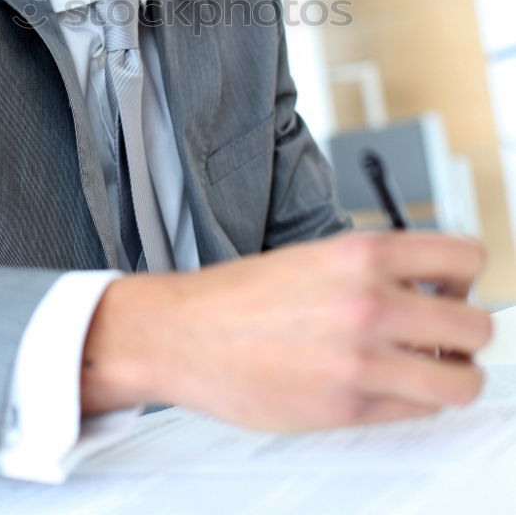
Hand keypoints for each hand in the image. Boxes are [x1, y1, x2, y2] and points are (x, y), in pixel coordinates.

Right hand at [81, 230, 490, 431]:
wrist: (185, 333)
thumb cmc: (242, 296)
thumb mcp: (316, 256)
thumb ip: (377, 269)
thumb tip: (431, 290)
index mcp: (362, 252)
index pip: (466, 257)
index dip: (466, 279)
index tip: (450, 291)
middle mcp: (370, 301)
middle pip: (477, 327)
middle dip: (466, 335)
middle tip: (440, 337)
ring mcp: (362, 358)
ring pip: (462, 382)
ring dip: (452, 377)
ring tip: (424, 369)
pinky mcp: (348, 406)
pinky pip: (418, 410)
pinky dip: (413, 401)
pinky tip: (386, 385)